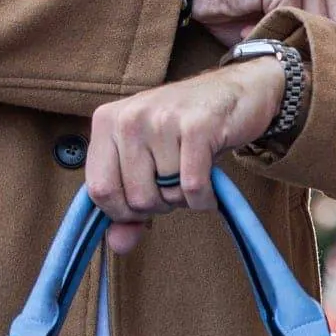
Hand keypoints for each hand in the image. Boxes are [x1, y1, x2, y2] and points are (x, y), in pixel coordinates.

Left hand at [85, 58, 285, 254]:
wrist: (237, 91)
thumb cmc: (184, 130)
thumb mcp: (147, 161)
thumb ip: (127, 205)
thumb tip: (118, 245)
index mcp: (106, 122)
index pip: (98, 189)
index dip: (122, 211)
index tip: (142, 203)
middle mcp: (129, 117)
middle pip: (136, 199)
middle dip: (159, 204)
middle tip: (174, 181)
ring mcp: (162, 120)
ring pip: (166, 194)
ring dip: (184, 197)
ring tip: (191, 171)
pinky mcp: (197, 127)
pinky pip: (193, 188)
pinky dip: (204, 198)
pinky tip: (210, 183)